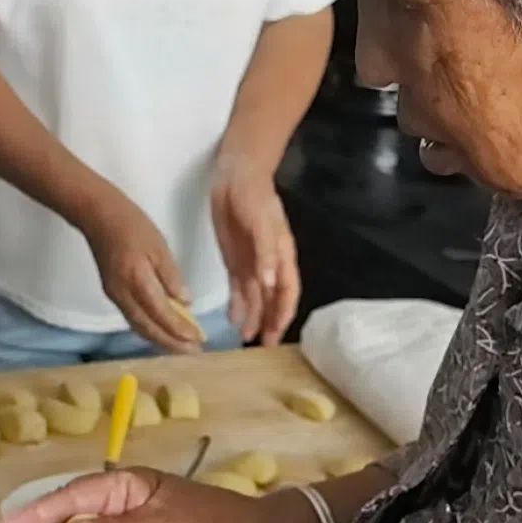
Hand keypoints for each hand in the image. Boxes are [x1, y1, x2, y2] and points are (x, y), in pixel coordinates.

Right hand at [78, 191, 201, 353]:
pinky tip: (161, 330)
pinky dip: (149, 329)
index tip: (199, 339)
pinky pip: (132, 318)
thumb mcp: (159, 246)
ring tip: (181, 347)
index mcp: (137, 280)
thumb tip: (186, 303)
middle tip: (193, 351)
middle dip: (171, 343)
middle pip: (148, 328)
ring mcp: (115, 296)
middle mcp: (123, 294)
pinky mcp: (112, 293)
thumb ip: (172, 276)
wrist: (97, 216)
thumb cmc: (132, 225)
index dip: (180, 330)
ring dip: (160, 340)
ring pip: (139, 327)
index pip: (161, 314)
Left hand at [210, 156, 299, 346]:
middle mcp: (269, 264)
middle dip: (270, 322)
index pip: (287, 291)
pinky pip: (238, 288)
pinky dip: (237, 304)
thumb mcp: (261, 222)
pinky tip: (234, 319)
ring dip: (253, 317)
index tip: (276, 334)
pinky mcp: (236, 260)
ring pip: (256, 297)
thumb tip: (271, 283)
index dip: (283, 313)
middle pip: (273, 299)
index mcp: (282, 255)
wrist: (236, 176)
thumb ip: (266, 253)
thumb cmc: (254, 196)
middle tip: (262, 346)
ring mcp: (253, 263)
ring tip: (245, 338)